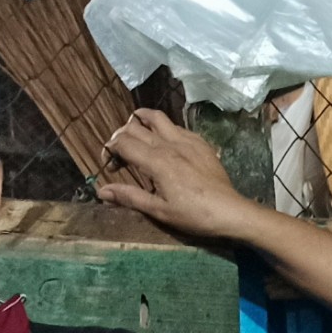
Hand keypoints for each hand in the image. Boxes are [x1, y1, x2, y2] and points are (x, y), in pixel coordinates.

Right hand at [98, 109, 261, 240]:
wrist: (230, 211)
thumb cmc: (193, 215)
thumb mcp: (159, 211)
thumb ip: (129, 197)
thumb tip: (101, 191)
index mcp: (157, 161)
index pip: (123, 142)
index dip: (110, 149)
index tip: (110, 165)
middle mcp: (169, 144)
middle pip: (135, 127)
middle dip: (121, 136)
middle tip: (120, 153)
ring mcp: (186, 140)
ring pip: (156, 117)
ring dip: (140, 120)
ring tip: (135, 131)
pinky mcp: (200, 142)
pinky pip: (175, 126)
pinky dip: (162, 128)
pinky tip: (164, 142)